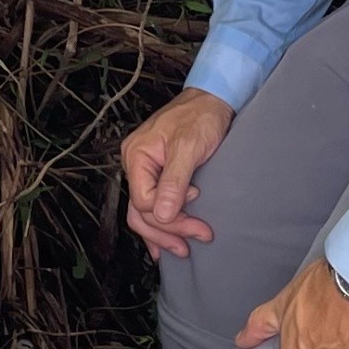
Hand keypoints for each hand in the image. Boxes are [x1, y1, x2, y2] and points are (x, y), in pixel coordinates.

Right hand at [121, 88, 235, 257]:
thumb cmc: (201, 116)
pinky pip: (152, 204)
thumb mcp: (189, 147)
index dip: (168, 213)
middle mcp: (135, 164)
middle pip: (140, 211)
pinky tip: (165, 241)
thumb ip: (174, 181)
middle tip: (193, 242)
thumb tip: (162, 215)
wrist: (212, 99)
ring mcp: (145, 170)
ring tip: (183, 249)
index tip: (196, 209)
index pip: (143, 200)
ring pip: (145, 212)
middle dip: (167, 230)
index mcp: (137, 155)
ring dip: (164, 232)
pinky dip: (161, 224)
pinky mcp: (158, 173)